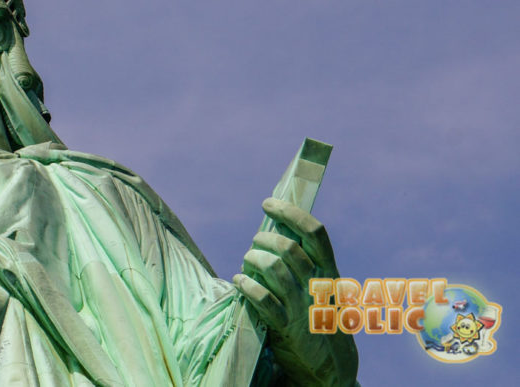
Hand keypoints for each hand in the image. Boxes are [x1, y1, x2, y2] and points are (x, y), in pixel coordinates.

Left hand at [233, 199, 357, 386]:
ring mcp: (303, 307)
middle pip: (288, 248)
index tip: (268, 203)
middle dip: (264, 239)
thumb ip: (304, 264)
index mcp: (329, 273)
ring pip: (274, 269)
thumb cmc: (319, 319)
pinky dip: (246, 286)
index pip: (315, 233)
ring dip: (252, 260)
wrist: (332, 367)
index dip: (290, 213)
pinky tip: (239, 282)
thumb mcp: (321, 289)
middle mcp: (318, 286)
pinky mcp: (286, 327)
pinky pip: (263, 300)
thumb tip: (274, 233)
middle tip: (254, 244)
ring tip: (246, 263)